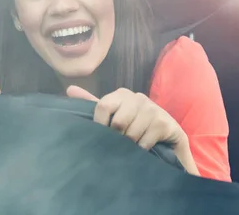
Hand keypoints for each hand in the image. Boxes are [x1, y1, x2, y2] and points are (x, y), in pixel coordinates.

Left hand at [66, 86, 199, 175]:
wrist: (168, 138)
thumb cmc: (136, 126)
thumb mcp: (114, 114)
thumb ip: (93, 104)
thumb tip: (70, 89)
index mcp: (122, 94)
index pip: (102, 105)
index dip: (100, 125)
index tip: (101, 136)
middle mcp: (138, 97)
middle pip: (117, 122)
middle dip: (116, 139)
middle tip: (120, 144)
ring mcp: (153, 109)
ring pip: (130, 134)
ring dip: (130, 146)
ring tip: (133, 146)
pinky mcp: (164, 123)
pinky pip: (144, 142)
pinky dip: (141, 150)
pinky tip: (144, 149)